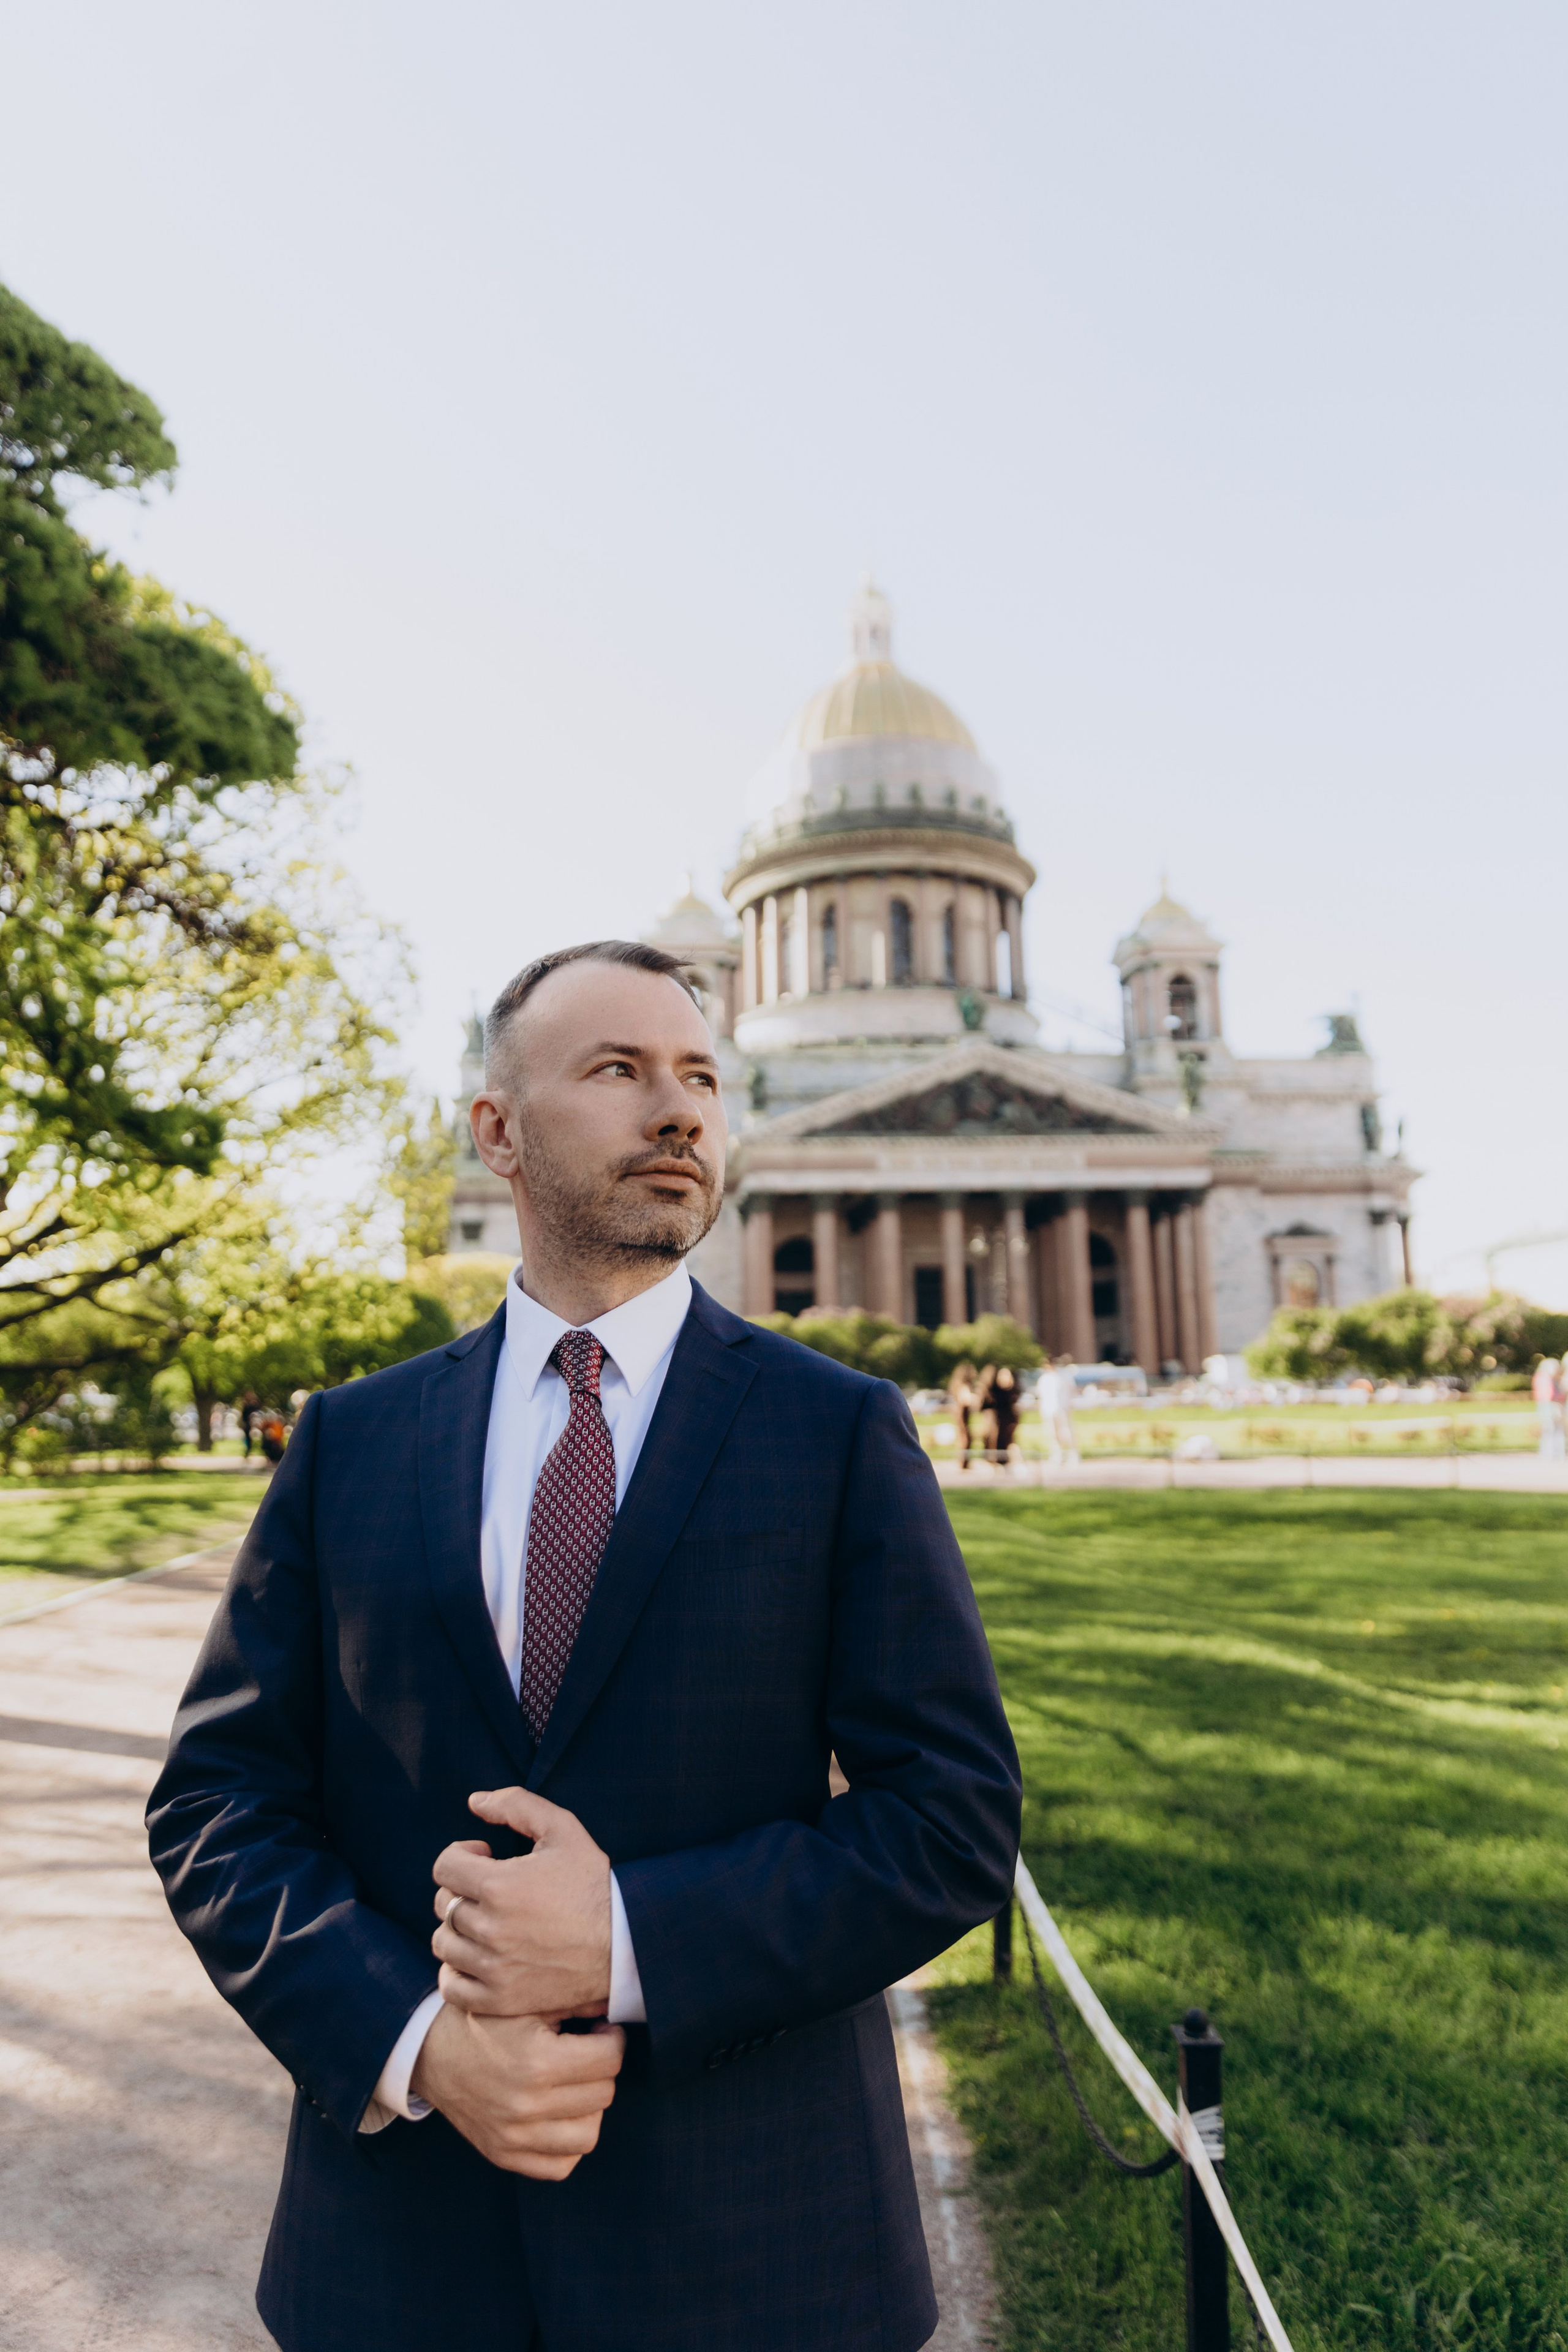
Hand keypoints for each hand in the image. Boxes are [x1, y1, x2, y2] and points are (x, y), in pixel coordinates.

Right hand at [409, 2001, 623, 2179]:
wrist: (430, 2052)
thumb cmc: (483, 2020)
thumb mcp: (524, 2001)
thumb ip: (573, 2002)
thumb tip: (618, 2001)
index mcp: (536, 2062)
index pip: (609, 2059)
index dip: (613, 2039)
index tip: (602, 2031)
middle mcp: (526, 2105)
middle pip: (603, 2094)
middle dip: (602, 2069)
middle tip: (588, 2052)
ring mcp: (514, 2137)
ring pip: (588, 2135)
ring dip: (590, 2108)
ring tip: (575, 2085)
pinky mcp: (503, 2156)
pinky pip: (560, 2166)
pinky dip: (567, 2143)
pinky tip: (560, 2115)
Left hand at [432, 1788, 612, 2018]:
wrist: (624, 1945)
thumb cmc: (593, 1884)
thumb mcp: (563, 1830)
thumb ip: (517, 1805)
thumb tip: (474, 1801)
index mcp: (499, 1886)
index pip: (444, 1866)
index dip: (460, 1854)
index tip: (484, 1856)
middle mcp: (490, 1929)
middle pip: (443, 1904)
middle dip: (460, 1888)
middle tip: (489, 1888)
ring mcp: (493, 1968)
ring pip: (443, 1943)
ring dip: (457, 1928)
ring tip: (485, 1921)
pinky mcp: (500, 1999)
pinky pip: (451, 1986)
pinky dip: (455, 1971)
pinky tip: (477, 1956)